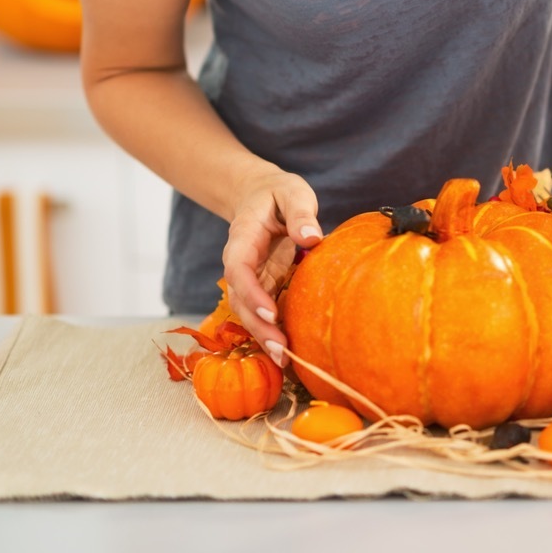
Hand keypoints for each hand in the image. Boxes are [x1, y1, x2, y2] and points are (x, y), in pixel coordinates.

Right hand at [222, 168, 321, 366]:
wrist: (260, 195)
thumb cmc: (277, 193)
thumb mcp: (292, 192)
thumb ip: (300, 213)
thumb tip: (311, 237)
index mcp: (242, 240)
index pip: (239, 271)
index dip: (252, 294)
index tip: (272, 313)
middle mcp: (241, 263)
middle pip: (240, 301)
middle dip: (258, 327)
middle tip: (282, 351)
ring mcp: (251, 278)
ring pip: (248, 312)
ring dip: (264, 337)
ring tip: (286, 360)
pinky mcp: (263, 286)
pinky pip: (263, 312)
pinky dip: (272, 331)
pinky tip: (289, 352)